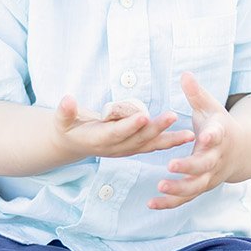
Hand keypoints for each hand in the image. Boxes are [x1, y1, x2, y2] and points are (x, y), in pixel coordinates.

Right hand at [55, 94, 194, 159]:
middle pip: (138, 139)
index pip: (117, 132)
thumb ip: (65, 111)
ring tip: (189, 134)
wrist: (72, 143)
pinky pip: (153, 146)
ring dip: (170, 140)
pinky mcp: (132, 148)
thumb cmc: (67, 127)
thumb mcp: (61, 120)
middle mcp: (115, 148)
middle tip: (172, 116)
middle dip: (156, 128)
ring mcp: (125, 150)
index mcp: (99, 139)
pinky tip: (186, 137)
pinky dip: (169, 143)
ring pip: (150, 145)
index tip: (144, 116)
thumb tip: (66, 99)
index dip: (130, 125)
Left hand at [152, 72, 236, 208]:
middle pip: (205, 166)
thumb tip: (185, 73)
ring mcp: (210, 176)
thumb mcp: (210, 107)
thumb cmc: (219, 124)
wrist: (242, 151)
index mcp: (219, 136)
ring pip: (195, 187)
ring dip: (179, 189)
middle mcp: (216, 159)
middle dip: (189, 167)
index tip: (204, 136)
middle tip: (171, 165)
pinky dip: (170, 203)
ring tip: (159, 187)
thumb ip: (196, 93)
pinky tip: (151, 204)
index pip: (217, 136)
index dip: (212, 137)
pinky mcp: (201, 187)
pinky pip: (186, 198)